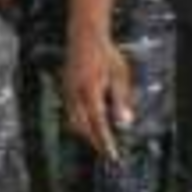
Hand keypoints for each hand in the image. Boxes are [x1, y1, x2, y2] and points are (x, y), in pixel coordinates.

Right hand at [64, 30, 133, 161]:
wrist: (85, 37)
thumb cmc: (106, 55)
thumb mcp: (120, 75)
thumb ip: (122, 100)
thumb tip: (126, 123)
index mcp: (91, 92)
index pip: (98, 123)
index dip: (105, 141)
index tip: (112, 154)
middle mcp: (75, 95)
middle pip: (83, 127)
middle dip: (95, 141)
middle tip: (108, 151)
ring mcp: (67, 92)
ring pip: (74, 121)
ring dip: (86, 133)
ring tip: (100, 141)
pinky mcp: (65, 90)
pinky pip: (70, 113)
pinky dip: (79, 122)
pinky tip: (89, 124)